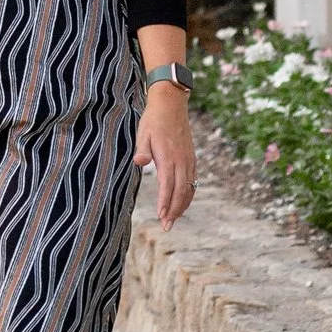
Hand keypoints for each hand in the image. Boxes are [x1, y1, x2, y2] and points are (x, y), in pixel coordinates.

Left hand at [134, 81, 194, 229]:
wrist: (171, 105)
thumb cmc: (153, 121)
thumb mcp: (143, 133)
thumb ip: (142, 150)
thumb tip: (139, 162)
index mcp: (169, 157)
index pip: (168, 185)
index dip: (165, 202)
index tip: (161, 217)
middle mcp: (182, 161)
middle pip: (181, 191)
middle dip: (174, 211)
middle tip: (166, 227)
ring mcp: (188, 161)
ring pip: (188, 188)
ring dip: (181, 205)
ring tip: (173, 219)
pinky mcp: (191, 159)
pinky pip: (192, 181)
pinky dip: (188, 195)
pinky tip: (182, 202)